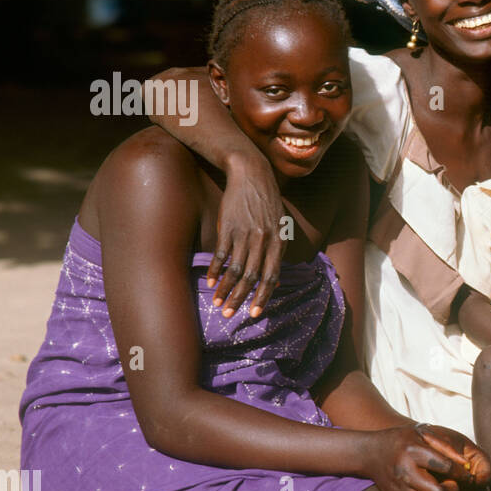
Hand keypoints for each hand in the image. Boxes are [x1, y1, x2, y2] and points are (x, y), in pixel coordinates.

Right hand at [208, 150, 285, 317]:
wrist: (252, 175)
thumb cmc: (268, 204)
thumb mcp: (280, 227)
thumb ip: (278, 254)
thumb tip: (277, 282)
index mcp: (279, 242)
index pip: (271, 276)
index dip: (263, 297)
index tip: (255, 313)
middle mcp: (264, 240)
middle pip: (252, 277)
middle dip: (241, 299)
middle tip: (230, 315)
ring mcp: (245, 233)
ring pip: (235, 269)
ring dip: (225, 289)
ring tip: (218, 304)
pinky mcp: (228, 227)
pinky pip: (221, 254)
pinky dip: (215, 270)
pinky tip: (210, 282)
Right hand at [364, 424, 490, 490]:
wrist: (370, 453)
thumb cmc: (402, 439)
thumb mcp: (421, 433)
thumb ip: (444, 446)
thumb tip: (466, 464)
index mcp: (412, 451)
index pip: (445, 467)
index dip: (462, 473)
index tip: (470, 475)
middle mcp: (404, 472)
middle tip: (459, 486)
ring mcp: (399, 489)